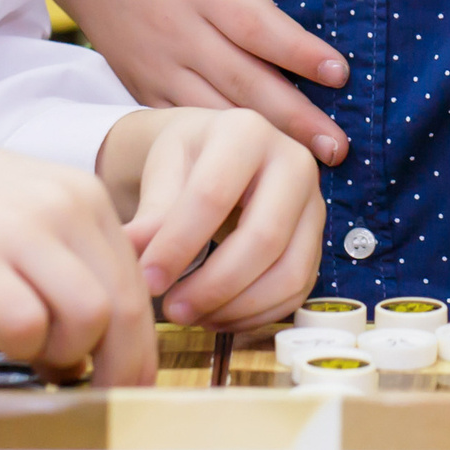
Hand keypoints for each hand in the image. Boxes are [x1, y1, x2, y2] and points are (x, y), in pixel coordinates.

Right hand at [0, 106, 157, 383]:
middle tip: (97, 396)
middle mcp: (64, 206)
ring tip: (35, 357)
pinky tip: (0, 340)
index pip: (138, 284)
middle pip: (126, 308)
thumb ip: (64, 252)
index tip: (125, 377)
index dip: (137, 344)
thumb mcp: (23, 204)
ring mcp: (21, 230)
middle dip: (120, 368)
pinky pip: (27, 326)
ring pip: (91, 319)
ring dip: (68, 357)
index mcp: (83, 195)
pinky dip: (21, 349)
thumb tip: (95, 329)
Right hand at [38, 0, 347, 164]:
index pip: (251, 21)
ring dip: (261, 141)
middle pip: (239, 78)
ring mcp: (155, 60)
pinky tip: (251, 170)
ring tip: (311, 169)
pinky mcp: (141, 81)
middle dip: (291, 116)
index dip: (295, 49)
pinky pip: (180, 120)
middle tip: (339, 147)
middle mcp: (175, 25)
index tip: (339, 72)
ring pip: (212, 108)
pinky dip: (214, 147)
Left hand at [101, 108, 321, 330]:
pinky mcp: (317, 241)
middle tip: (172, 310)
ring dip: (236, 307)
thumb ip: (151, 215)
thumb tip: (132, 258)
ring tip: (190, 315)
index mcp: (246, 132)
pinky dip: (256, 314)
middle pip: (263, 238)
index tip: (147, 279)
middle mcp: (293, 163)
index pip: (212, 195)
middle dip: (213, 286)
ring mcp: (313, 204)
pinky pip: (297, 290)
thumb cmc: (187, 159)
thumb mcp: (162, 172)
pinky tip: (216, 316)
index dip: (178, 244)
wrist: (217, 155)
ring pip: (288, 273)